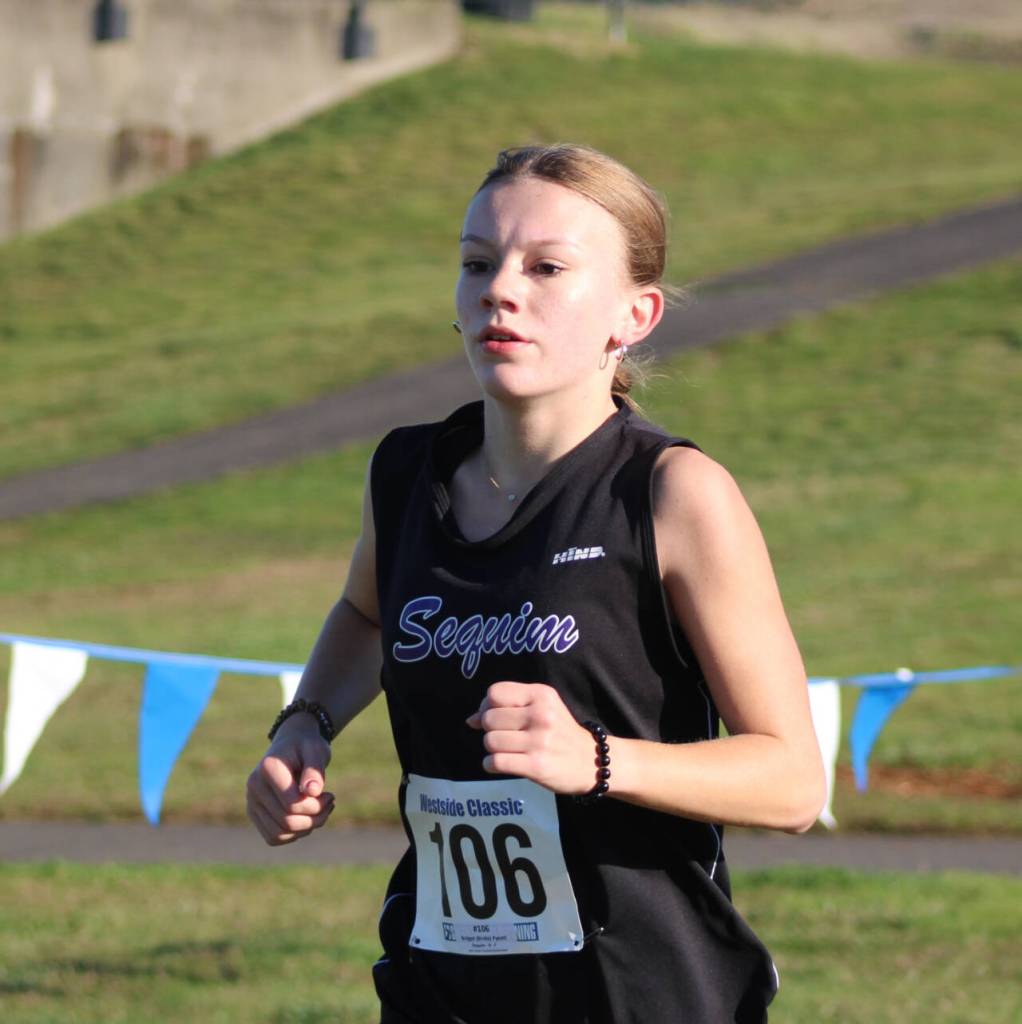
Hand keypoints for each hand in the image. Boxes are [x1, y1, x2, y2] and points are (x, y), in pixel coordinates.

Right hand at [246, 715, 334, 845]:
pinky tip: (308, 818)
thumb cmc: (307, 746)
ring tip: (321, 812)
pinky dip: (294, 834)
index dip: (317, 806)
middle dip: (314, 818)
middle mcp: (254, 787)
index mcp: (268, 768)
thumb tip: (312, 791)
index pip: (292, 803)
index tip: (330, 795)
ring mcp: (251, 801)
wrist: (292, 743)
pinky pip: (274, 837)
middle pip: (286, 821)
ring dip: (305, 829)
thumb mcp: (315, 750)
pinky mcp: (255, 813)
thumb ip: (314, 770)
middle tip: (329, 803)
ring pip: (279, 834)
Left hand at [466, 681, 595, 795]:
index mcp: (541, 694)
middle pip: (489, 718)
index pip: (494, 692)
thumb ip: (507, 707)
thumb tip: (470, 719)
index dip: (487, 706)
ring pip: (490, 741)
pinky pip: (496, 762)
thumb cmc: (560, 732)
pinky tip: (501, 764)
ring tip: (507, 750)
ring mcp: (539, 741)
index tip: (495, 717)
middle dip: (489, 729)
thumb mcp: (541, 708)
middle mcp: (540, 714)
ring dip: (492, 749)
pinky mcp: (536, 766)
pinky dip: (491, 764)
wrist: (592, 761)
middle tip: (504, 736)